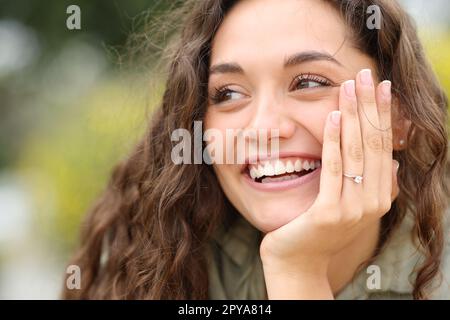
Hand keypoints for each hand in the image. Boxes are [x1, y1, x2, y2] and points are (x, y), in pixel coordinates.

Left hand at [260, 69, 399, 296]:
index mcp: (379, 197)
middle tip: (367, 74)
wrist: (297, 261)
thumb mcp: (351, 206)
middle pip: (374, 145)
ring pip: (356, 153)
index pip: (384, 147)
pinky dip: (335, 142)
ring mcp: (353, 209)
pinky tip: (334, 116)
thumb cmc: (319, 230)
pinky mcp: (329, 213)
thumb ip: (374, 186)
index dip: (384, 115)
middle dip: (371, 107)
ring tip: (351, 86)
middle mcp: (372, 203)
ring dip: (355, 116)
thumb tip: (392, 161)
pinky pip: (333, 169)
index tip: (381, 86)